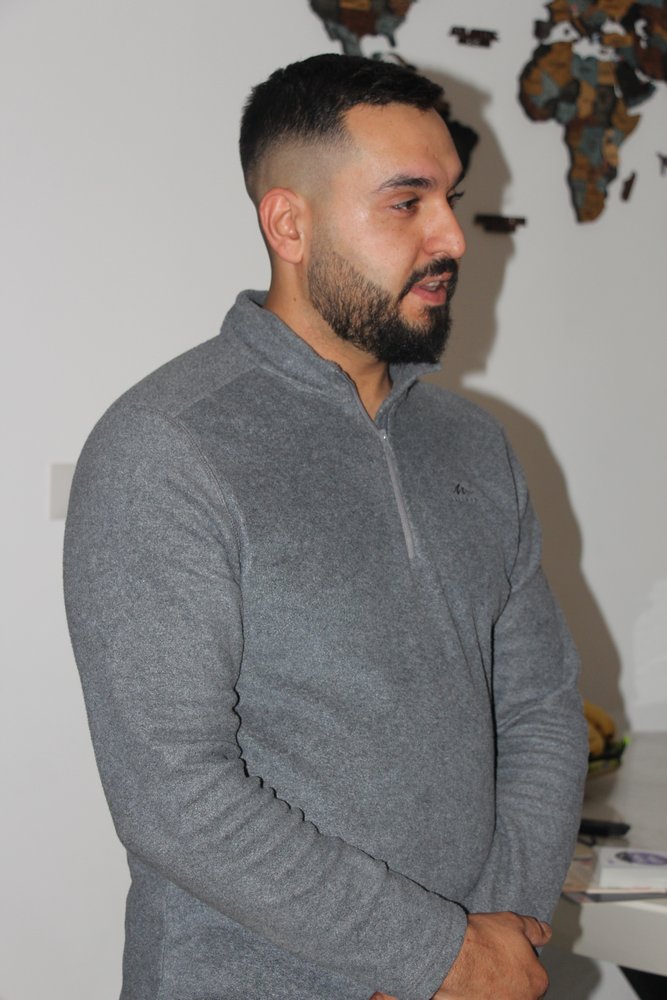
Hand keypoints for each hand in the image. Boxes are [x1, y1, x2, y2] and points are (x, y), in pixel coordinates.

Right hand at [369, 910, 549, 999]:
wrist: (451, 958)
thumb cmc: (481, 940)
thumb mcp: (513, 922)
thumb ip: (534, 930)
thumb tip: (547, 933)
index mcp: (538, 980)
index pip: (535, 975)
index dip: (518, 961)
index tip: (504, 953)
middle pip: (520, 990)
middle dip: (508, 978)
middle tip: (490, 962)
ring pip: (502, 996)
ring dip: (494, 988)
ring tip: (478, 971)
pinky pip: (484, 998)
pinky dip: (479, 994)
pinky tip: (470, 982)